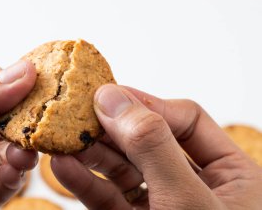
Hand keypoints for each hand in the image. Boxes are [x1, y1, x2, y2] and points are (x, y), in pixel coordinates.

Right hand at [51, 84, 261, 209]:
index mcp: (230, 173)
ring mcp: (164, 206)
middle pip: (148, 141)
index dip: (145, 103)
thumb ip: (152, 147)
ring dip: (92, 154)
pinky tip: (64, 168)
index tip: (105, 95)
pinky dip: (86, 184)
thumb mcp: (187, 203)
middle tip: (75, 113)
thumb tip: (113, 98)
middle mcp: (196, 185)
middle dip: (111, 129)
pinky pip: (110, 199)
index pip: (185, 120)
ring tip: (62, 139)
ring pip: (125, 169)